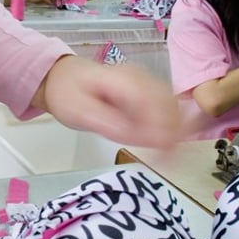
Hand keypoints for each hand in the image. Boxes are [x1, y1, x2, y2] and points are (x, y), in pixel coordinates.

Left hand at [33, 55, 181, 149]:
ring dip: (174, 131)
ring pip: (173, 107)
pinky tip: (163, 145)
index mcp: (121, 79)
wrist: (65, 78)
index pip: (150, 101)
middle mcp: (140, 77)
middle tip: (165, 160)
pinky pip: (168, 109)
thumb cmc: (68, 94)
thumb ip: (105, 123)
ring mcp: (147, 82)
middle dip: (171, 132)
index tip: (163, 150)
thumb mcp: (78, 112)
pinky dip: (170, 127)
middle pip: (168, 104)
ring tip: (165, 157)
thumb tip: (132, 136)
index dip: (160, 126)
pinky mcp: (150, 92)